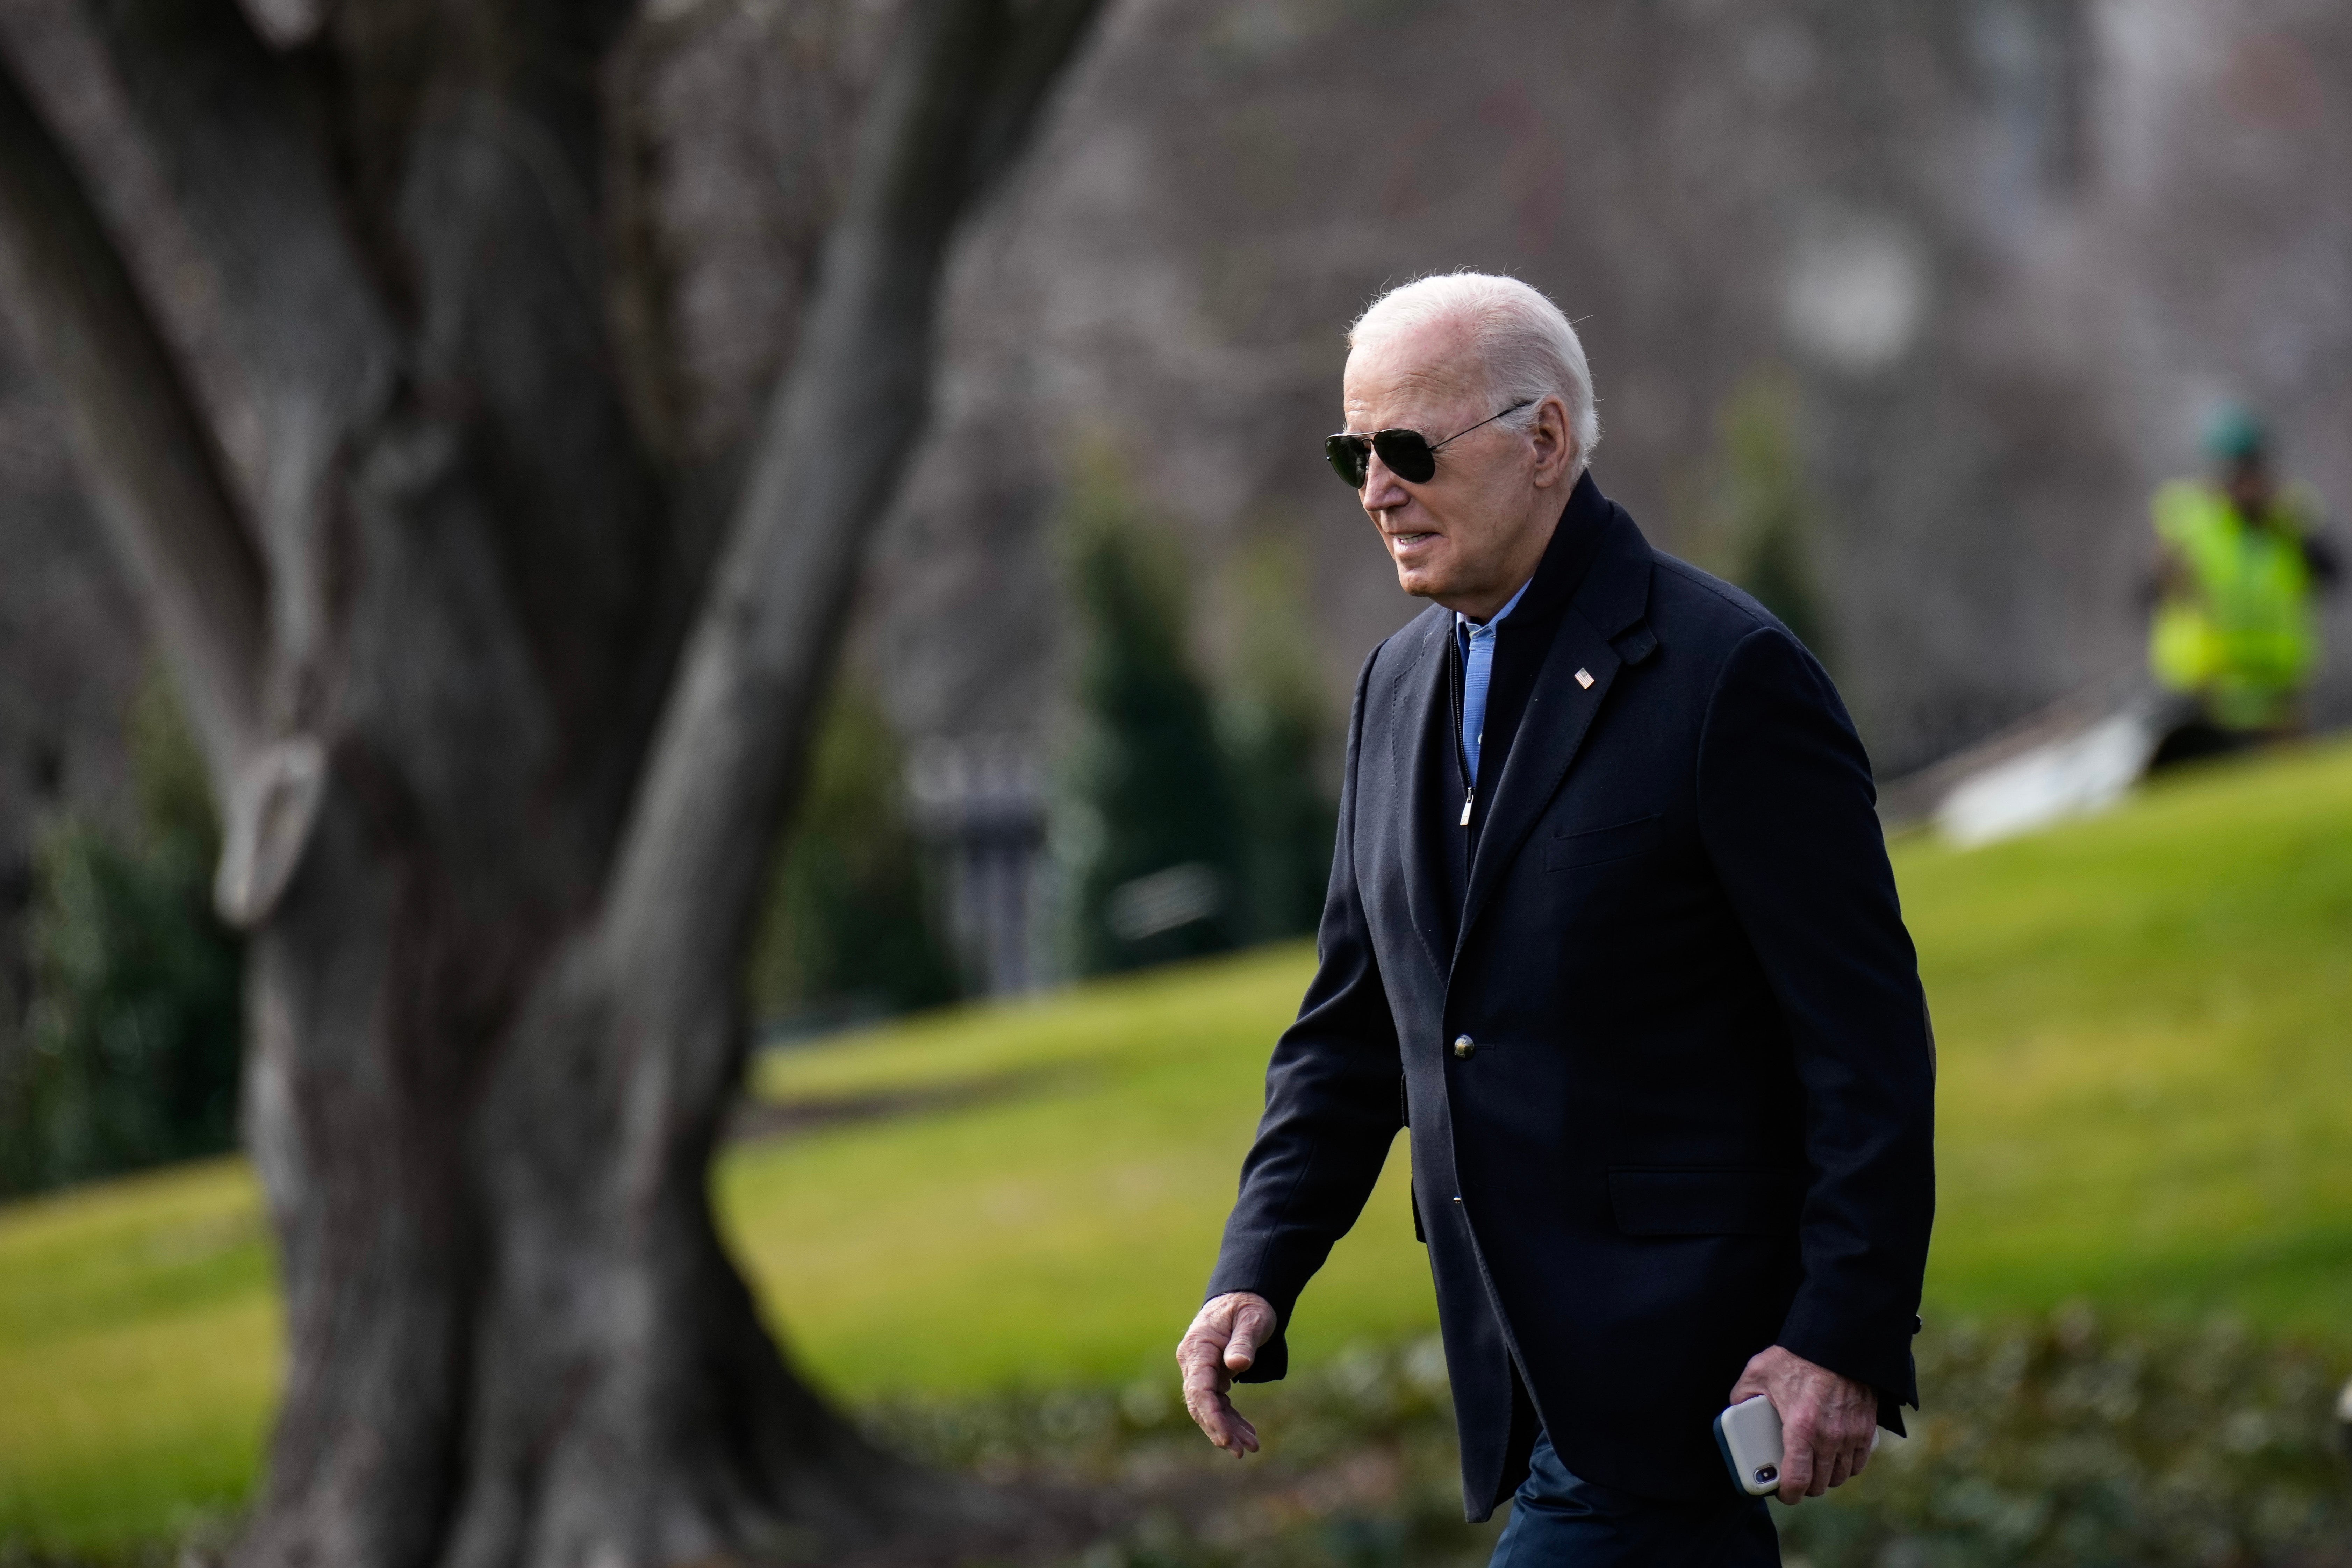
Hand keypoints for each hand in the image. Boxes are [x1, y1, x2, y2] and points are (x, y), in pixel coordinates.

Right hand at [1175, 1291, 1275, 1455]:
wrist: (1244, 1297)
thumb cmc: (1249, 1306)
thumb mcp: (1252, 1319)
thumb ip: (1244, 1341)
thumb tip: (1237, 1365)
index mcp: (1198, 1348)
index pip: (1199, 1389)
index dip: (1211, 1416)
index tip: (1226, 1439)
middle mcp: (1194, 1362)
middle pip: (1201, 1404)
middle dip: (1220, 1429)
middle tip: (1243, 1451)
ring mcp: (1201, 1370)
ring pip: (1210, 1408)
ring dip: (1228, 1429)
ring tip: (1252, 1447)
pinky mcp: (1212, 1376)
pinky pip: (1219, 1403)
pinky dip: (1232, 1420)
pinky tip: (1249, 1434)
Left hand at [1729, 1345, 1878, 1503]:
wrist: (1837, 1340)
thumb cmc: (1797, 1355)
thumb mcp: (1758, 1372)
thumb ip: (1743, 1395)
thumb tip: (1736, 1410)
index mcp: (1801, 1428)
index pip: (1797, 1480)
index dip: (1788, 1494)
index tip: (1783, 1494)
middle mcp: (1829, 1437)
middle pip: (1820, 1483)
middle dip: (1806, 1486)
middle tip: (1795, 1477)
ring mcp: (1851, 1434)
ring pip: (1840, 1475)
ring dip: (1826, 1477)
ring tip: (1814, 1468)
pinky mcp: (1866, 1428)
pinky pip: (1859, 1462)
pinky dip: (1847, 1466)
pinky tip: (1836, 1458)